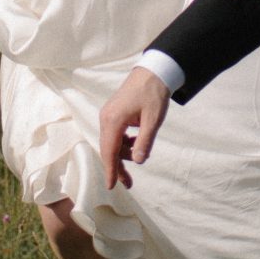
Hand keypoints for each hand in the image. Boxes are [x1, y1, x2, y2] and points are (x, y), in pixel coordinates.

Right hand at [99, 67, 170, 188]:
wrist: (153, 71)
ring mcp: (108, 114)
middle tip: (129, 184)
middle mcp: (106, 118)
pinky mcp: (113, 113)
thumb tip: (138, 161)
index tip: (111, 186)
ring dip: (124, 152)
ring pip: (112, 143)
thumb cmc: (153, 94)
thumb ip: (144, 142)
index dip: (111, 170)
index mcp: (113, 120)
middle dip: (118, 166)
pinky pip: (114, 134)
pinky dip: (124, 142)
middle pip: (108, 149)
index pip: (109, 151)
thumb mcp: (153, 120)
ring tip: (142, 151)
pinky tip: (136, 142)